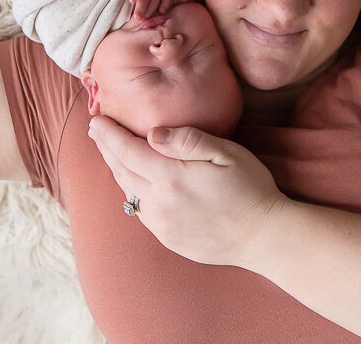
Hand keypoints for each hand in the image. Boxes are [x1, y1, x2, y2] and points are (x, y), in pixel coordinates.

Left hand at [88, 115, 286, 267]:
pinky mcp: (168, 239)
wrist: (265, 237)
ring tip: (112, 153)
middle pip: (122, 172)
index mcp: (172, 178)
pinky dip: (132, 192)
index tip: (96, 121)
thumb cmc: (251, 188)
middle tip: (95, 131)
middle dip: (106, 149)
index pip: (128, 151)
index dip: (109, 135)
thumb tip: (153, 133)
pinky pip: (141, 212)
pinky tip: (136, 182)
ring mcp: (162, 225)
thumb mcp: (226, 153)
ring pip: (128, 193)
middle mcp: (160, 203)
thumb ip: (188, 140)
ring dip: (117, 170)